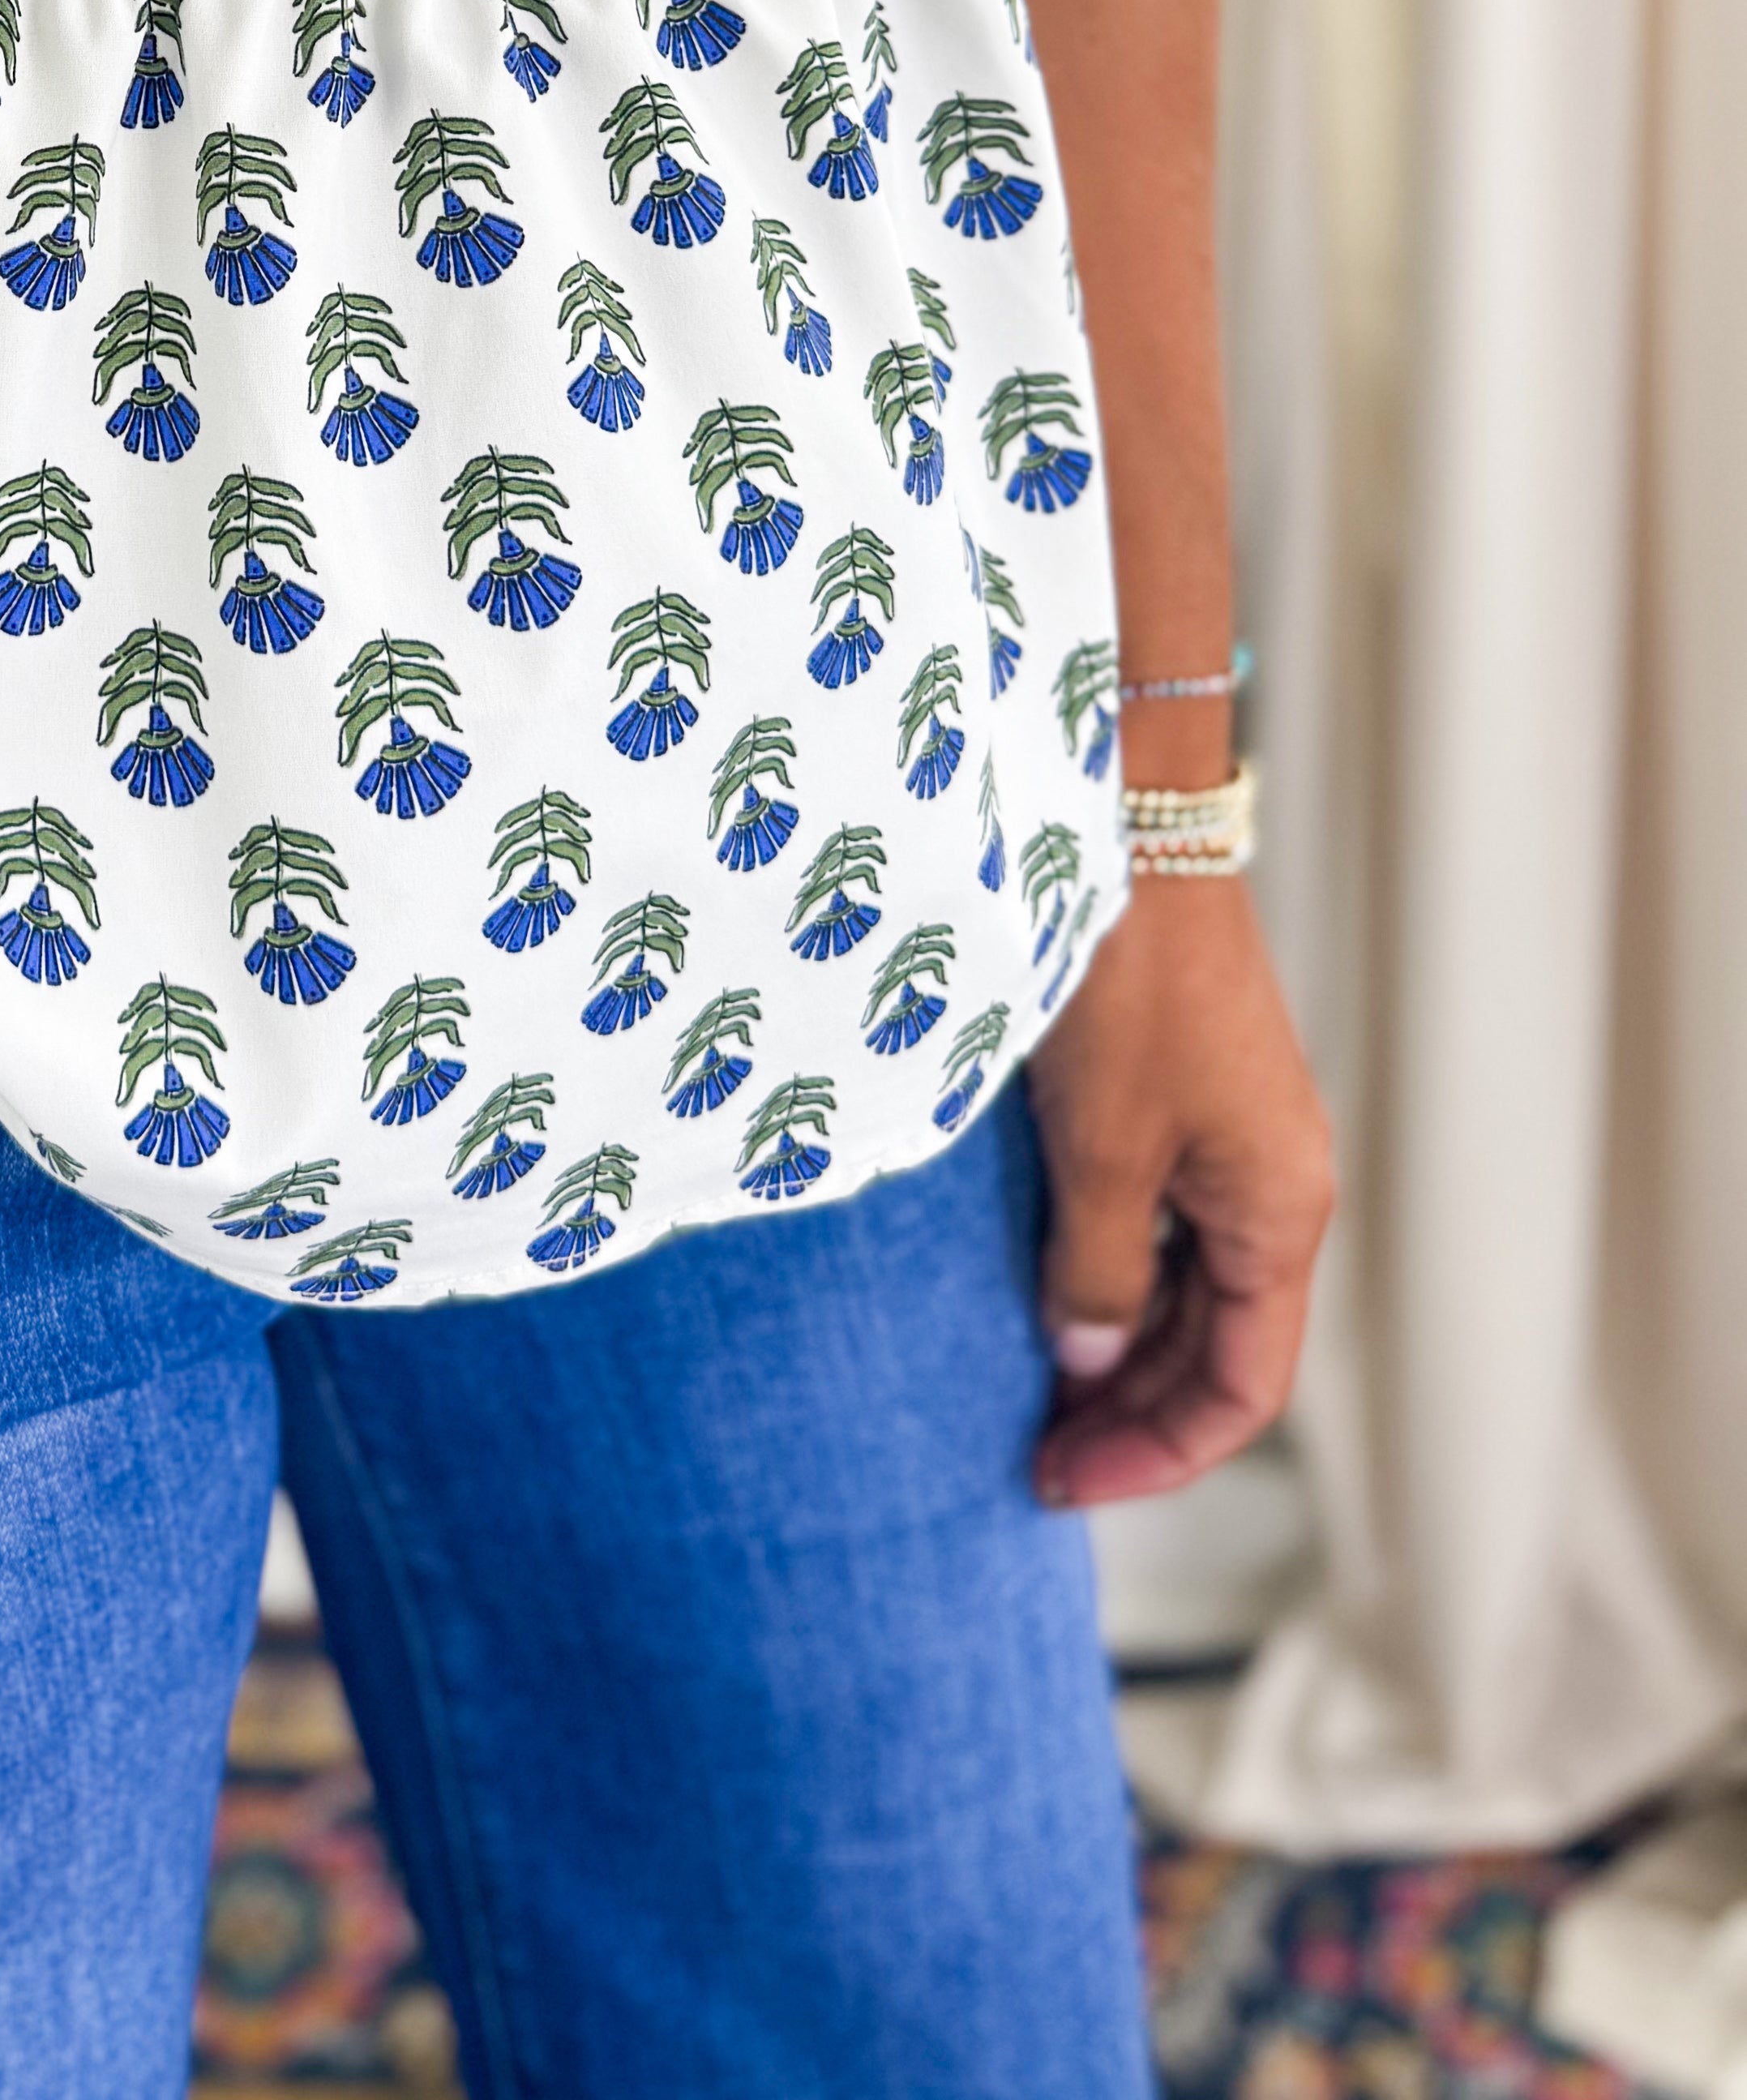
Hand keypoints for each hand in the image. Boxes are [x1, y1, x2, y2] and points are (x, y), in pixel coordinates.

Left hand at [1023, 872, 1333, 1504]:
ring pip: (1190, 1286)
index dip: (1158, 1450)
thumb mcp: (1102, 1151)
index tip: (1063, 1482)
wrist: (1128, 833)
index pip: (1244, 1386)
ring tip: (1035, 1394)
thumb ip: (1101, 1272)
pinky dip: (1115, 1274)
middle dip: (1135, 1411)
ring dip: (1123, 1347)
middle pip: (1220, 1344)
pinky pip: (1165, 1222)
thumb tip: (1090, 1361)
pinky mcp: (1188, 1094)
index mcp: (1281, 1210)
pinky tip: (1049, 1292)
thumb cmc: (1124, 989)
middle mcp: (1274, 1182)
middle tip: (1036, 1457)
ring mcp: (1233, 1135)